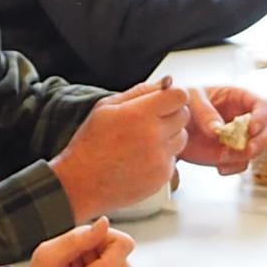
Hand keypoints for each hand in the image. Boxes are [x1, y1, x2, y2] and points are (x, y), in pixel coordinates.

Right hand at [48, 80, 190, 216]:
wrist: (82, 183)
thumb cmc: (91, 144)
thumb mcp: (106, 107)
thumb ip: (139, 92)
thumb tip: (165, 83)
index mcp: (139, 114)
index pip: (179, 96)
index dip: (173, 96)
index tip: (164, 100)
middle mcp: (153, 136)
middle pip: (184, 116)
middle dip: (171, 115)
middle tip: (151, 122)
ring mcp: (160, 158)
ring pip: (181, 138)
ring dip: (169, 137)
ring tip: (143, 142)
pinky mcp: (162, 176)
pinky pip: (173, 159)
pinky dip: (162, 157)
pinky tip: (140, 159)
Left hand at [180, 83, 266, 171]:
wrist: (170, 123)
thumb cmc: (184, 101)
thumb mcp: (192, 98)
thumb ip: (205, 112)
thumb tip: (217, 129)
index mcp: (239, 98)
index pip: (262, 106)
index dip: (261, 117)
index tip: (251, 128)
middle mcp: (243, 118)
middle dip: (260, 141)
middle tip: (246, 148)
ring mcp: (238, 138)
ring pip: (256, 149)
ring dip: (244, 156)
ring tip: (223, 156)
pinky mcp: (230, 154)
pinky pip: (240, 164)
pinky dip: (232, 168)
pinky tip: (220, 166)